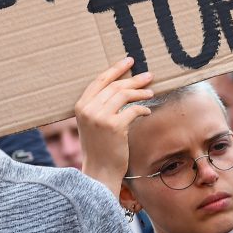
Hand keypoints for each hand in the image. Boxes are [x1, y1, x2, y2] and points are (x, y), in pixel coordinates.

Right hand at [75, 57, 153, 194]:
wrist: (99, 171)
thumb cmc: (99, 148)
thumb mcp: (92, 124)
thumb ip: (99, 105)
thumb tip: (121, 87)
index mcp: (80, 106)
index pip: (99, 81)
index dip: (115, 69)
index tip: (129, 61)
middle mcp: (88, 109)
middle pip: (114, 86)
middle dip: (133, 79)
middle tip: (148, 75)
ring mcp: (100, 117)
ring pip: (124, 95)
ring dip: (140, 92)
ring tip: (151, 92)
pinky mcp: (114, 126)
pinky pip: (133, 110)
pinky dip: (142, 109)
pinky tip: (147, 111)